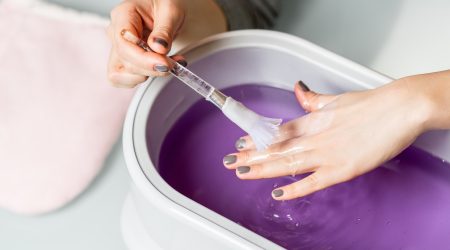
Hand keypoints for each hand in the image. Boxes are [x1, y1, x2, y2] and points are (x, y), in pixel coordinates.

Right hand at [107, 0, 185, 87]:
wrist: (165, 9)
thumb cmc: (164, 4)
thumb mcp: (170, 11)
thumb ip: (164, 30)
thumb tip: (158, 48)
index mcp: (123, 15)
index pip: (124, 44)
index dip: (143, 59)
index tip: (164, 64)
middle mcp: (116, 32)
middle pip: (125, 62)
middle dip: (151, 68)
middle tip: (174, 64)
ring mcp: (118, 47)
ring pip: (122, 74)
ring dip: (148, 75)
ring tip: (169, 64)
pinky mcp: (124, 60)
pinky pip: (125, 78)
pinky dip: (145, 77)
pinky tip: (159, 68)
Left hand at [223, 78, 433, 199]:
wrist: (399, 109)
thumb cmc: (371, 104)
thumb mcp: (336, 100)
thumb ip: (313, 100)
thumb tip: (298, 90)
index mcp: (312, 121)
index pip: (278, 132)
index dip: (257, 139)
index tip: (240, 144)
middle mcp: (314, 138)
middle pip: (276, 149)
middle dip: (251, 156)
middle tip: (229, 161)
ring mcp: (326, 154)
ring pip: (287, 164)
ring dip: (262, 169)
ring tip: (242, 172)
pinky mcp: (342, 170)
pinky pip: (313, 182)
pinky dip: (295, 189)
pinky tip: (277, 193)